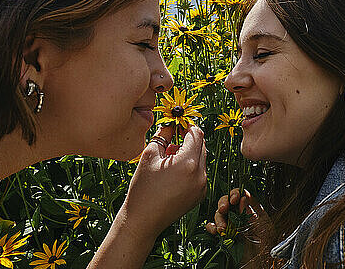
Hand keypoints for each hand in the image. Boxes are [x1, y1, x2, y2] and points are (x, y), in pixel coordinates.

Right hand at [120, 125, 207, 239]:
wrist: (143, 220)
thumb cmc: (142, 187)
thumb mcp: (149, 155)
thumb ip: (163, 135)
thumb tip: (172, 123)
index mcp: (188, 163)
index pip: (197, 134)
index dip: (187, 126)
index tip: (177, 125)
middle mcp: (200, 174)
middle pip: (202, 145)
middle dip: (188, 140)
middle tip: (171, 142)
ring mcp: (202, 186)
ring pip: (201, 159)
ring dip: (189, 154)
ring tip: (169, 160)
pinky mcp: (201, 194)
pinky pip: (200, 173)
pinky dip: (190, 168)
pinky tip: (173, 174)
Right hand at [206, 188, 273, 265]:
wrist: (260, 265)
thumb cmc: (267, 247)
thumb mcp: (264, 228)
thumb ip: (253, 213)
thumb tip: (244, 198)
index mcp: (252, 210)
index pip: (241, 195)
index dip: (235, 193)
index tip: (234, 199)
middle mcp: (240, 215)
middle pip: (227, 201)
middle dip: (223, 202)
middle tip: (224, 209)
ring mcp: (231, 224)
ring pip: (219, 213)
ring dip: (218, 218)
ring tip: (222, 228)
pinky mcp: (223, 235)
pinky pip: (213, 227)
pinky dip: (211, 227)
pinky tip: (215, 231)